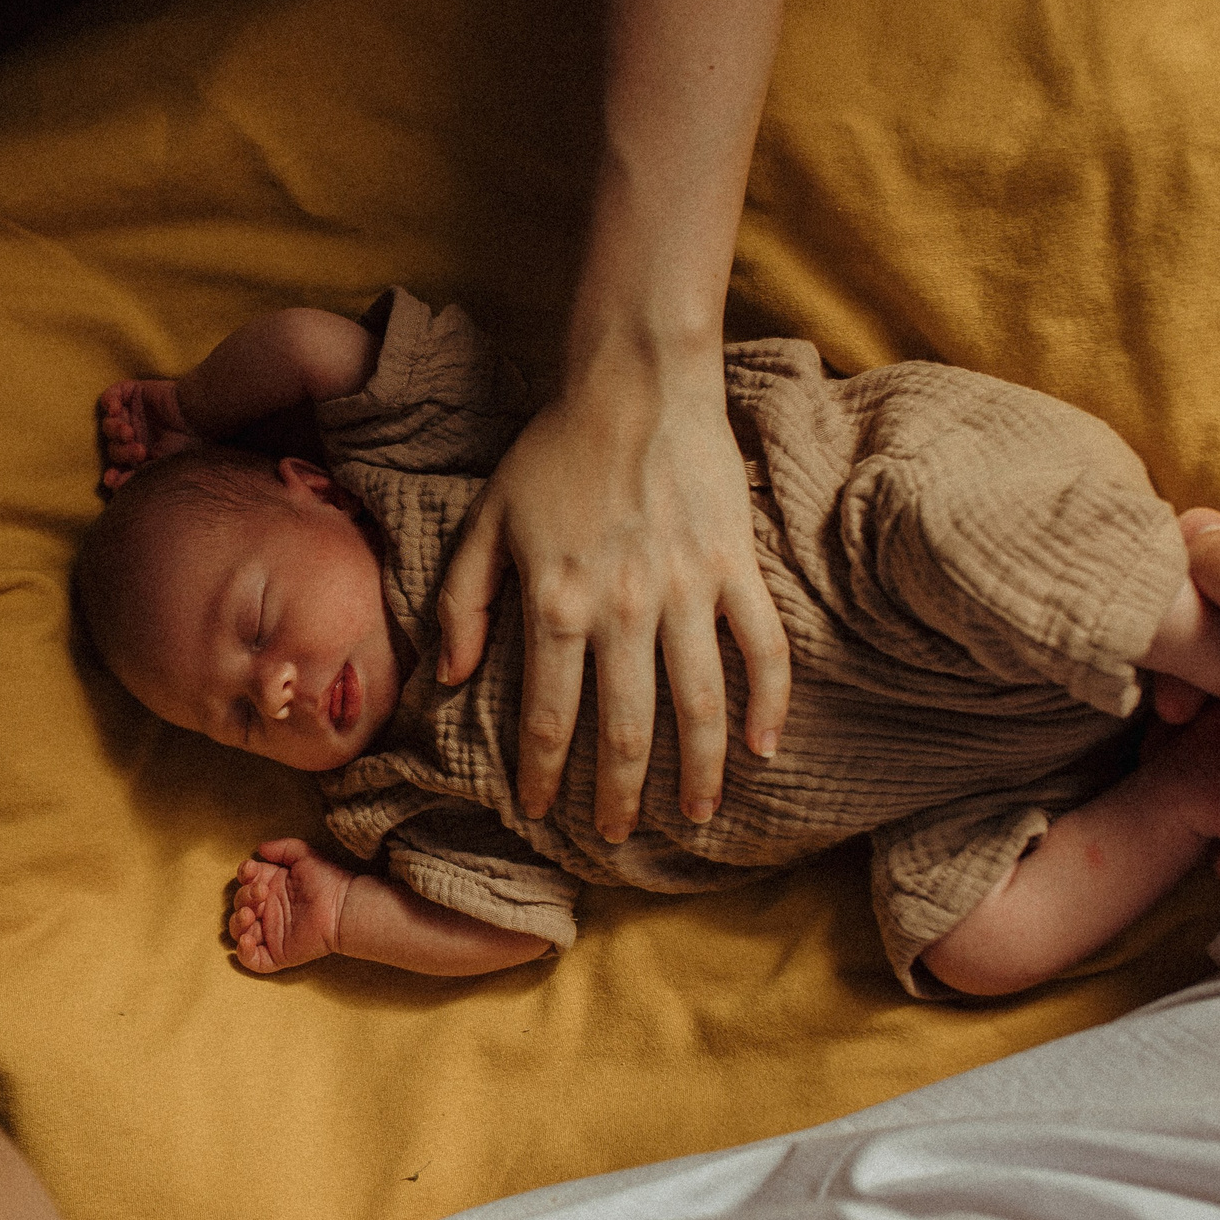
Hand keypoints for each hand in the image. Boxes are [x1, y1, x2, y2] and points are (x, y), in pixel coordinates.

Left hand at [97, 379, 198, 490]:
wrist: (199, 417)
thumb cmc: (188, 445)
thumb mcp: (162, 466)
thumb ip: (137, 476)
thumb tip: (114, 486)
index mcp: (143, 455)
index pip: (119, 467)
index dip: (112, 474)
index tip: (111, 479)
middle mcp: (136, 435)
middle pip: (114, 447)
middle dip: (122, 452)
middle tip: (139, 451)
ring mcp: (133, 414)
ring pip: (109, 424)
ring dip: (114, 430)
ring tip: (128, 432)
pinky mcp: (134, 394)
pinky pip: (110, 396)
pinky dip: (109, 402)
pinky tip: (115, 410)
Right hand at [228, 838, 355, 971]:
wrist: (343, 907)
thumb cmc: (328, 880)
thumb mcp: (304, 855)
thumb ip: (282, 848)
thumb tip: (260, 849)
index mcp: (272, 886)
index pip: (246, 881)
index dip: (243, 874)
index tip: (250, 870)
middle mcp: (268, 909)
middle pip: (239, 904)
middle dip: (244, 897)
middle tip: (261, 892)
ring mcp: (271, 933)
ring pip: (239, 931)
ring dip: (237, 922)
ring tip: (249, 915)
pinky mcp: (278, 953)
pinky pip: (252, 960)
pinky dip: (244, 953)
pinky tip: (247, 940)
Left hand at [436, 375, 790, 841]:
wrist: (636, 382)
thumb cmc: (553, 448)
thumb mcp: (486, 519)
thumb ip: (463, 600)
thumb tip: (450, 677)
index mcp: (557, 603)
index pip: (549, 715)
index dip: (542, 773)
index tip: (538, 811)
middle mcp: (624, 610)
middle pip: (627, 730)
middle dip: (620, 794)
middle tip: (616, 837)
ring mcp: (687, 592)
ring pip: (701, 705)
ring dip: (700, 770)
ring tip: (699, 815)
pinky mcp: (736, 568)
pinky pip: (762, 649)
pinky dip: (769, 704)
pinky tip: (764, 747)